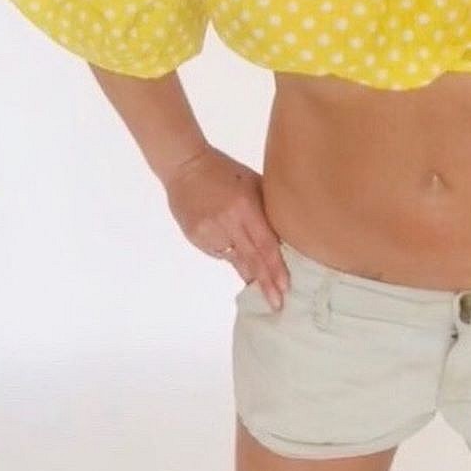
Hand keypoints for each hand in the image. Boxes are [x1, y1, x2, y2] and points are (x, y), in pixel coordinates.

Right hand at [163, 145, 290, 311]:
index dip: (276, 268)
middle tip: (277, 304)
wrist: (185, 165)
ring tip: (261, 287)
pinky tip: (229, 242)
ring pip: (234, 259)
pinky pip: (219, 252)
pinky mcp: (196, 237)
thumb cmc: (226, 171)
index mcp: (245, 206)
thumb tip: (283, 239)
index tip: (285, 287)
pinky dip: (228, 252)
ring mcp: (209, 232)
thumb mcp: (252, 183)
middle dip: (266, 284)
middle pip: (251, 259)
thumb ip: (266, 210)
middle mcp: (227, 222)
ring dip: (248, 272)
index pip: (265, 244)